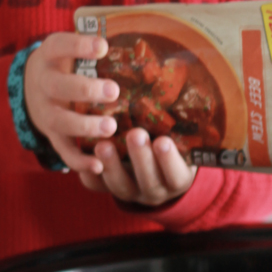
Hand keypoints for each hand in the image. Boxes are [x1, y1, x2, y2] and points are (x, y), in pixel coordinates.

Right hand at [24, 32, 118, 174]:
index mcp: (50, 55)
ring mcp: (45, 111)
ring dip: (85, 126)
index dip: (79, 46)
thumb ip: (95, 46)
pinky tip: (98, 165)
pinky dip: (79, 160)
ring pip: (60, 121)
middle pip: (58, 86)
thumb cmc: (66, 64)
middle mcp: (43, 83)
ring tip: (110, 127)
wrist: (32, 86)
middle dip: (85, 90)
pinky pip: (63, 150)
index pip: (60, 45)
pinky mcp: (51, 135)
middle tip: (114, 91)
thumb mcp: (71, 48)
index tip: (103, 46)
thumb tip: (141, 42)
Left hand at [79, 128, 196, 206]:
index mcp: (178, 178)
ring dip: (111, 165)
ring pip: (120, 186)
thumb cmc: (175, 143)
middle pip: (149, 181)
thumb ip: (182, 123)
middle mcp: (155, 189)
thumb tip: (188, 79)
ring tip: (103, 144)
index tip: (164, 140)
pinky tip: (83, 155)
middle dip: (141, 158)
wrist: (158, 168)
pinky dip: (89, 172)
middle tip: (135, 134)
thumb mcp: (185, 139)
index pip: (177, 175)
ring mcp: (131, 192)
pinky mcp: (108, 188)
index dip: (170, 161)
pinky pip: (96, 186)